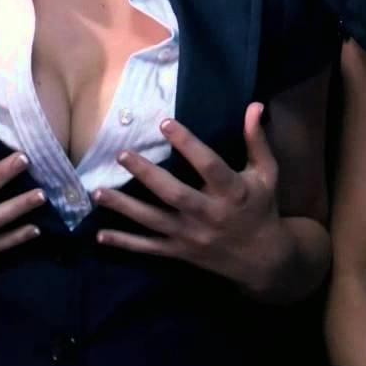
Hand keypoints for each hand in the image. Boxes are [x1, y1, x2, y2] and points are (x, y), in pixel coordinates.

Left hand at [94, 104, 293, 293]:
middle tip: (122, 155)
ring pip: (154, 221)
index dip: (188, 144)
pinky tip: (100, 235)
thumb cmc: (262, 209)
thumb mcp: (267, 174)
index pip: (209, 166)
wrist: (262, 260)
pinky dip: (125, 243)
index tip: (164, 123)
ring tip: (98, 192)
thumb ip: (257, 141)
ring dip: (125, 208)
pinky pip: (149, 248)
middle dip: (147, 175)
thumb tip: (254, 105)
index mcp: (233, 193)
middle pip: (175, 194)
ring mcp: (192, 236)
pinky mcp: (181, 252)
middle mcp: (210, 215)